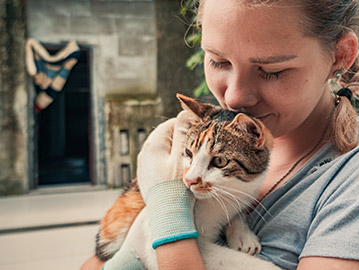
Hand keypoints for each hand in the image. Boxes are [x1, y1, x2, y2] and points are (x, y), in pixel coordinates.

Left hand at [136, 110, 198, 248]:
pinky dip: (174, 166)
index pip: (172, 123)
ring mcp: (145, 168)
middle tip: (201, 149)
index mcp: (152, 145)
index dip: (190, 125)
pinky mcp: (149, 181)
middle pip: (169, 138)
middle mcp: (145, 154)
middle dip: (185, 140)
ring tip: (193, 163)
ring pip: (167, 152)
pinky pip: (164, 166)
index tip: (203, 133)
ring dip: (180, 154)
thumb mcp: (183, 156)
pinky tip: (183, 175)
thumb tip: (185, 111)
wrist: (167, 219)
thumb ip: (184, 132)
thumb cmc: (176, 188)